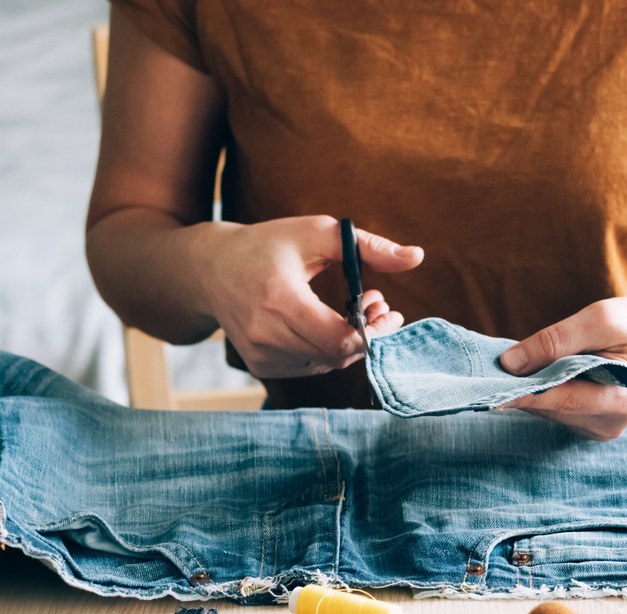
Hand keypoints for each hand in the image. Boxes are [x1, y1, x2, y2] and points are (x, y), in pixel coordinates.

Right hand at [194, 215, 422, 377]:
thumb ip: (368, 246)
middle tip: (378, 307)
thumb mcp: (317, 233)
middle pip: (337, 355)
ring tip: (353, 310)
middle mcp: (265, 332)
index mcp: (279, 299)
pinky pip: (309, 367)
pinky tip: (328, 324)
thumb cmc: (268, 246)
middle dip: (367, 334)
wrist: (210, 269)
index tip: (387, 309)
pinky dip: (327, 351)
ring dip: (350, 343)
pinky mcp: (259, 365)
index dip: (373, 331)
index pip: (340, 339)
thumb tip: (417, 257)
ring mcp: (260, 353)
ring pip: (326, 364)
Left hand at [499, 297, 626, 440]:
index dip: (515, 392)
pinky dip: (544, 390)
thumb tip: (509, 363)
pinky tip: (546, 372)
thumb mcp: (604, 318)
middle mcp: (606, 426)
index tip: (480, 384)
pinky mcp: (590, 427)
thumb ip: (557, 340)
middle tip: (496, 359)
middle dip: (521, 383)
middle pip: (546, 407)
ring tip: (525, 361)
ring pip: (547, 410)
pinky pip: (555, 409)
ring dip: (531, 386)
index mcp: (617, 403)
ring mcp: (599, 430)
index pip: (554, 400)